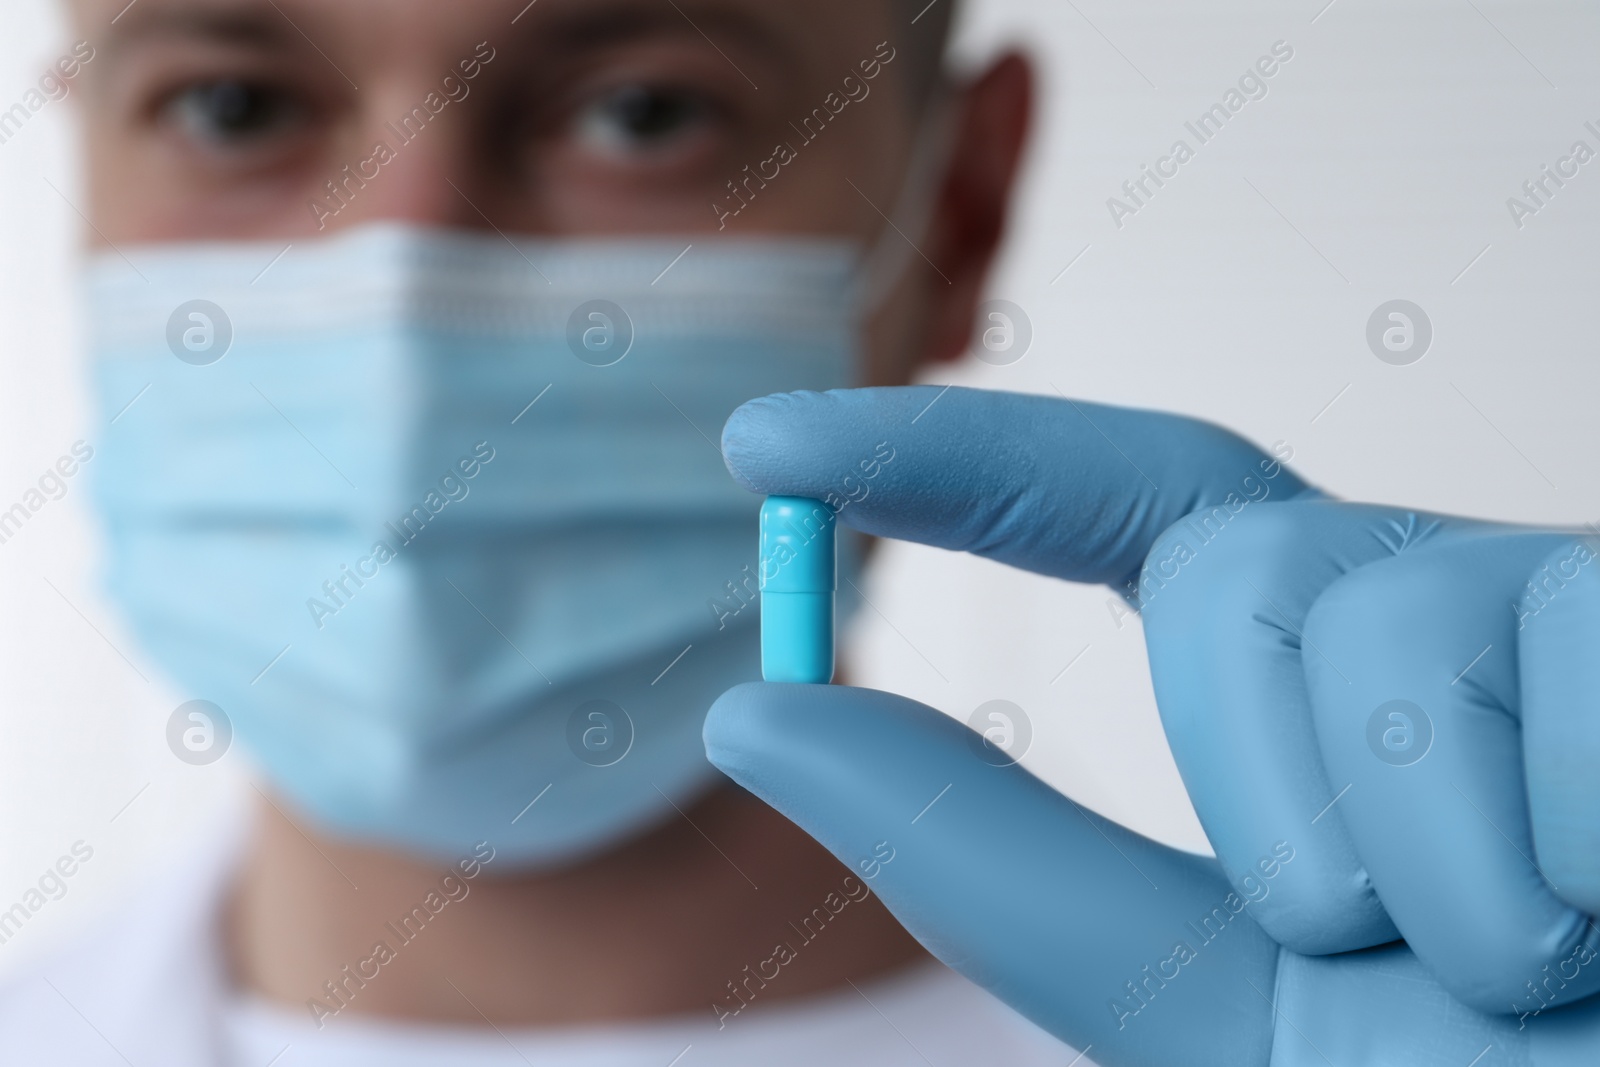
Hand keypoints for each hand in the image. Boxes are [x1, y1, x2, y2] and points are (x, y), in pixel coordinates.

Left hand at [704, 385, 1599, 1066]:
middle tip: (1380, 942)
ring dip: (1418, 862)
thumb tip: (756, 714)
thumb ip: (989, 859)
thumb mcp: (1196, 995)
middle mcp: (1434, 609)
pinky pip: (1564, 662)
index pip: (1122, 502)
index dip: (946, 458)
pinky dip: (1568, 854)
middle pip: (1229, 565)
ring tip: (1543, 965)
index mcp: (1319, 684)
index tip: (765, 446)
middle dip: (1264, 784)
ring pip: (1380, 620)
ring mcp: (1568, 606)